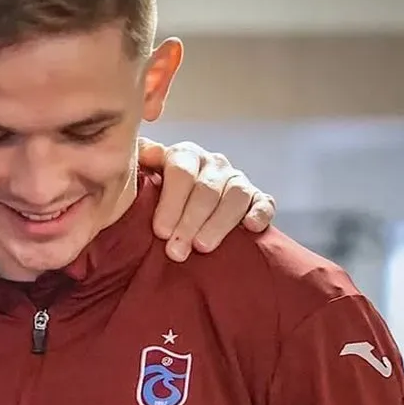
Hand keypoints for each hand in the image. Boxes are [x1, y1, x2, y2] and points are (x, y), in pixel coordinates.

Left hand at [137, 137, 275, 261]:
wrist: (182, 205)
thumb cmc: (157, 194)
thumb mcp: (143, 176)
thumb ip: (140, 163)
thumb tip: (142, 154)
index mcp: (184, 154)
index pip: (180, 172)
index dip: (170, 203)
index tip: (160, 232)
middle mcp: (213, 163)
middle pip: (206, 190)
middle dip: (189, 222)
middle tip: (176, 250)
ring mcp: (236, 179)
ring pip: (235, 197)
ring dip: (219, 223)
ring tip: (202, 247)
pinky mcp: (257, 197)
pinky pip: (263, 202)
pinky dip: (259, 213)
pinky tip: (250, 228)